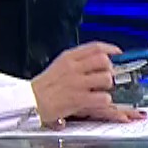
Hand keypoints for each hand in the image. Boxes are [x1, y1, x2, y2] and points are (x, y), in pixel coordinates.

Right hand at [29, 43, 145, 127]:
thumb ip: (76, 61)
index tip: (117, 52)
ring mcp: (77, 83)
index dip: (110, 48)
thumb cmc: (43, 86)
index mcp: (68, 58)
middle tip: (106, 76)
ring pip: (106, 78)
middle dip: (109, 69)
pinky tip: (97, 101)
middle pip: (103, 60)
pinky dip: (104, 100)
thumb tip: (94, 58)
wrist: (30, 101)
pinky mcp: (79, 98)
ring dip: (107, 85)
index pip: (95, 47)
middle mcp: (74, 68)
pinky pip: (103, 97)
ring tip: (101, 90)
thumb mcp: (58, 65)